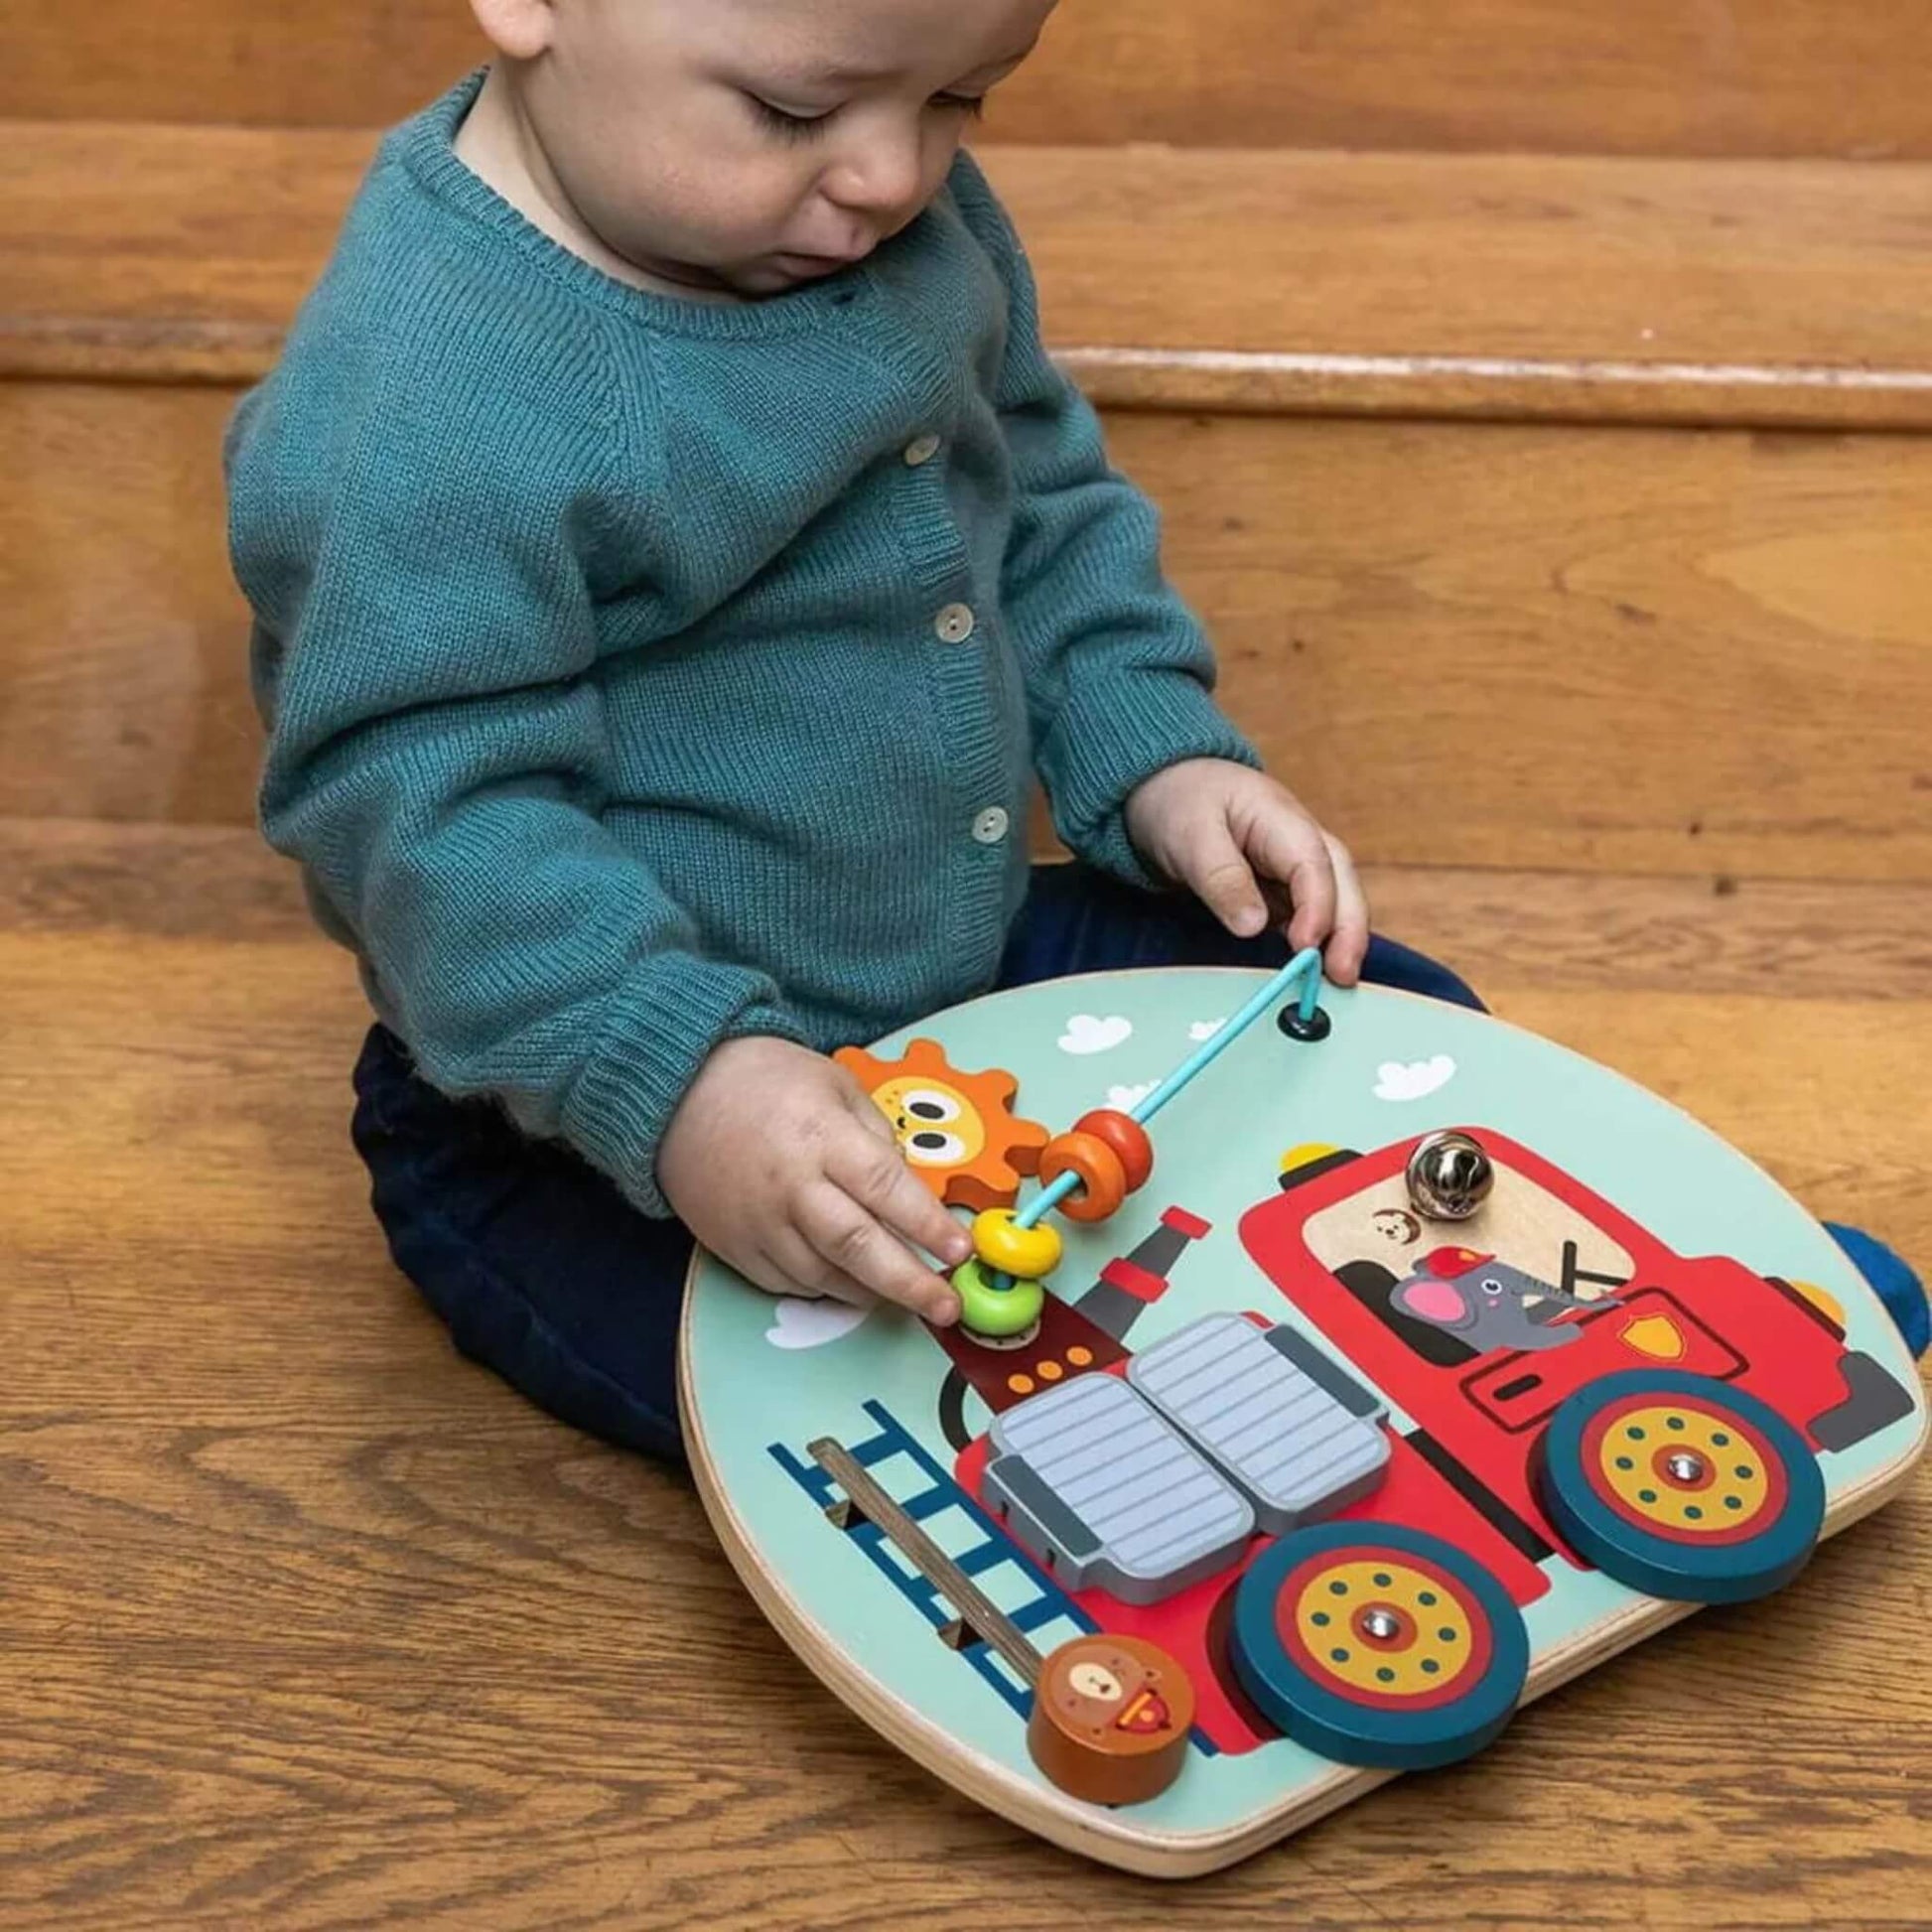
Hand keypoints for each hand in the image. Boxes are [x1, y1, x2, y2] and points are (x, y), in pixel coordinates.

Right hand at [657, 1035, 970, 1321]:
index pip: (886, 1188)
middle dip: (909, 1283)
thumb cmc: (768, 1081)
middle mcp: (791, 1186)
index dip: (928, 1225)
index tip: (962, 1251)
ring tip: (904, 1297)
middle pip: (857, 1246)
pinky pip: (789, 1282)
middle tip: (947, 1308)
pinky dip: (826, 1287)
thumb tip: (910, 1191)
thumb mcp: (836, 1084)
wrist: (677, 1094)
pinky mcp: (733, 1247)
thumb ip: (876, 1138)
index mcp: (823, 1137)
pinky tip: (850, 1281)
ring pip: (825, 1275)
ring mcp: (758, 1223)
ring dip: (872, 1292)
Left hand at [1124, 759, 1369, 982]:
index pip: (1314, 865)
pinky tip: (1311, 972)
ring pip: (1334, 901)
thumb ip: (1222, 879)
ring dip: (1340, 940)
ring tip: (1336, 983)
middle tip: (1342, 977)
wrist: (1166, 786)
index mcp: (1282, 819)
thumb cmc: (1180, 802)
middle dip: (1348, 930)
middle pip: (1341, 883)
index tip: (1304, 946)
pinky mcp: (1282, 888)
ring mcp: (1294, 866)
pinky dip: (1316, 941)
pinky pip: (1309, 914)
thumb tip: (1254, 926)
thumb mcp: (1191, 836)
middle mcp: (1301, 842)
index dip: (1317, 908)